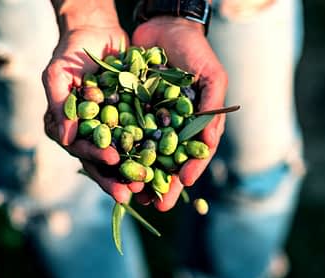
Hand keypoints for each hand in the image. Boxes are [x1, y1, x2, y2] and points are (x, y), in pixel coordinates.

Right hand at [43, 23, 141, 203]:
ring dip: (134, 173)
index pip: (79, 148)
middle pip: (101, 162)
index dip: (95, 155)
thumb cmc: (71, 52)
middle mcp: (87, 135)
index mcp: (66, 128)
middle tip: (132, 191)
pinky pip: (140, 140)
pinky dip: (151, 153)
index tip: (111, 158)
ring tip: (149, 188)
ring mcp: (109, 131)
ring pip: (122, 157)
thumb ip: (59, 105)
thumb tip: (63, 139)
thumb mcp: (58, 74)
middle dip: (116, 177)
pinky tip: (164, 165)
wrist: (97, 33)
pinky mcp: (128, 123)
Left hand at [133, 17, 227, 210]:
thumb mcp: (212, 77)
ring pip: (143, 153)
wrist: (164, 25)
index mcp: (195, 123)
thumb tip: (207, 148)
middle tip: (156, 205)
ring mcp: (149, 120)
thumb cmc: (194, 51)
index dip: (189, 170)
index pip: (194, 154)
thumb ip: (212, 110)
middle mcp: (172, 126)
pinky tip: (112, 164)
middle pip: (168, 161)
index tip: (182, 184)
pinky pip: (122, 132)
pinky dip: (118, 149)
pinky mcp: (127, 109)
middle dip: (162, 183)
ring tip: (132, 194)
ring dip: (138, 174)